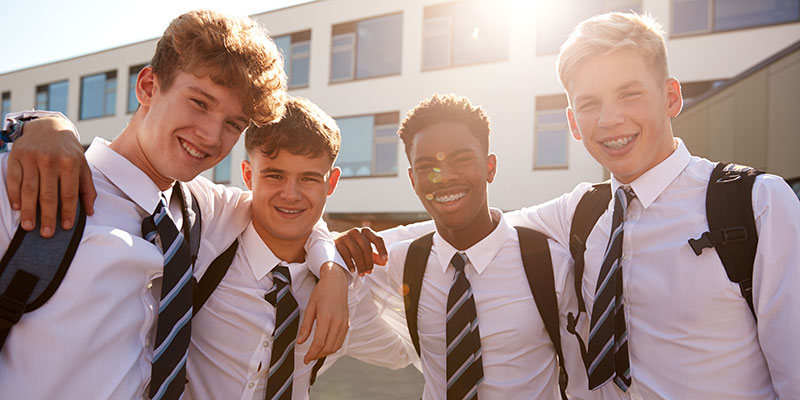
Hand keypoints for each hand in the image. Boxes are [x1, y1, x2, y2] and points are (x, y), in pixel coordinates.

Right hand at [6, 117, 95, 236]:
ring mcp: (32, 158)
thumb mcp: (83, 166)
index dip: (68, 212)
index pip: (69, 194)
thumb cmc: (69, 151)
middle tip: (46, 234)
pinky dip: (15, 195)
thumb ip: (87, 188)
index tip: (66, 227)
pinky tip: (17, 208)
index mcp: (70, 163)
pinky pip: (14, 180)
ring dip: (28, 211)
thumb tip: (90, 212)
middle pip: (48, 195)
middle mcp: (51, 160)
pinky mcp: (16, 156)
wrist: (49, 126)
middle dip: (47, 217)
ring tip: (28, 227)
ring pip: (29, 190)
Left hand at [297, 262, 349, 363]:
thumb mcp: (310, 307)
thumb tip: (300, 341)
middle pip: (328, 347)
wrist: (336, 282)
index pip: (319, 342)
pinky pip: (341, 341)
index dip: (312, 353)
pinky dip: (333, 347)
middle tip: (309, 357)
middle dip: (318, 355)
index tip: (306, 358)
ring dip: (325, 353)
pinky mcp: (347, 324)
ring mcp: (344, 323)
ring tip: (316, 353)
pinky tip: (325, 346)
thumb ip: (305, 326)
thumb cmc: (322, 292)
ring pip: (336, 346)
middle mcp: (337, 322)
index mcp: (326, 317)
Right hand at [334, 227, 387, 275]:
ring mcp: (346, 236)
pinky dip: (350, 264)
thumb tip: (384, 262)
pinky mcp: (338, 242)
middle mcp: (357, 231)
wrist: (335, 242)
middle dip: (369, 262)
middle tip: (369, 272)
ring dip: (360, 265)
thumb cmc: (354, 246)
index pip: (378, 239)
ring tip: (362, 274)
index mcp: (366, 232)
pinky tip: (353, 270)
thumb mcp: (365, 248)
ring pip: (356, 252)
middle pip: (367, 248)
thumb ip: (374, 256)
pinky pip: (346, 254)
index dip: (382, 250)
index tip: (385, 260)